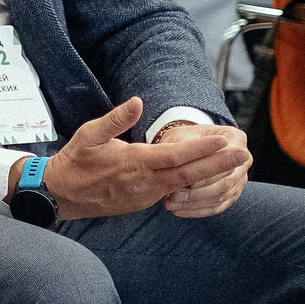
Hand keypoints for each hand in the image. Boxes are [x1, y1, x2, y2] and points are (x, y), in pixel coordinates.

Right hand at [41, 97, 243, 219]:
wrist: (60, 194)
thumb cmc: (75, 161)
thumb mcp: (89, 134)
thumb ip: (116, 118)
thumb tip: (138, 101)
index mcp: (133, 163)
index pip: (175, 155)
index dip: (201, 148)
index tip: (223, 139)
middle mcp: (144, 182)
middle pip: (189, 174)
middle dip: (219, 164)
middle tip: (244, 155)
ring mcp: (145, 196)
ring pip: (185, 185)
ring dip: (211, 175)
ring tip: (235, 165)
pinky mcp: (144, 202)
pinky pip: (174, 193)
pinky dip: (194, 185)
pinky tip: (210, 178)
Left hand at [150, 120, 251, 218]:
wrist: (185, 145)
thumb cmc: (182, 137)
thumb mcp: (182, 137)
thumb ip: (188, 151)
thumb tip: (192, 174)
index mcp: (235, 139)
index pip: (225, 163)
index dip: (205, 175)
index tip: (184, 182)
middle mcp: (243, 159)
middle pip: (225, 183)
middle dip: (198, 193)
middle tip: (174, 197)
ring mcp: (240, 178)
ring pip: (220, 197)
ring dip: (194, 204)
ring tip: (171, 204)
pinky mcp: (232, 193)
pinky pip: (217, 207)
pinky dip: (197, 210)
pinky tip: (178, 211)